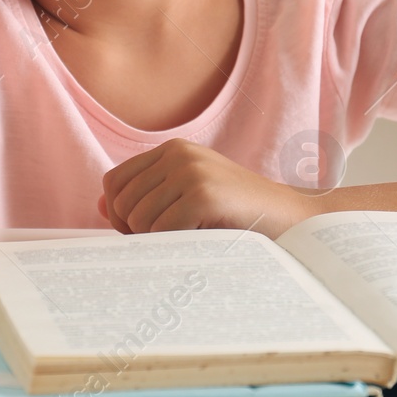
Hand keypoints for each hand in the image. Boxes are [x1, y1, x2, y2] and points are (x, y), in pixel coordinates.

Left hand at [98, 138, 319, 236]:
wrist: (295, 222)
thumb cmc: (240, 219)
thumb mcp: (189, 201)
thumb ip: (147, 199)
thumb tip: (101, 205)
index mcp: (172, 151)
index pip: (113, 184)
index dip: (120, 215)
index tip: (147, 232)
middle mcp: (178, 154)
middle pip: (120, 203)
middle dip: (136, 232)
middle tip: (175, 240)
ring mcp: (192, 171)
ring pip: (137, 219)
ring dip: (159, 241)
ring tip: (193, 238)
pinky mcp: (204, 194)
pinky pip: (161, 231)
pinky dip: (175, 245)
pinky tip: (202, 241)